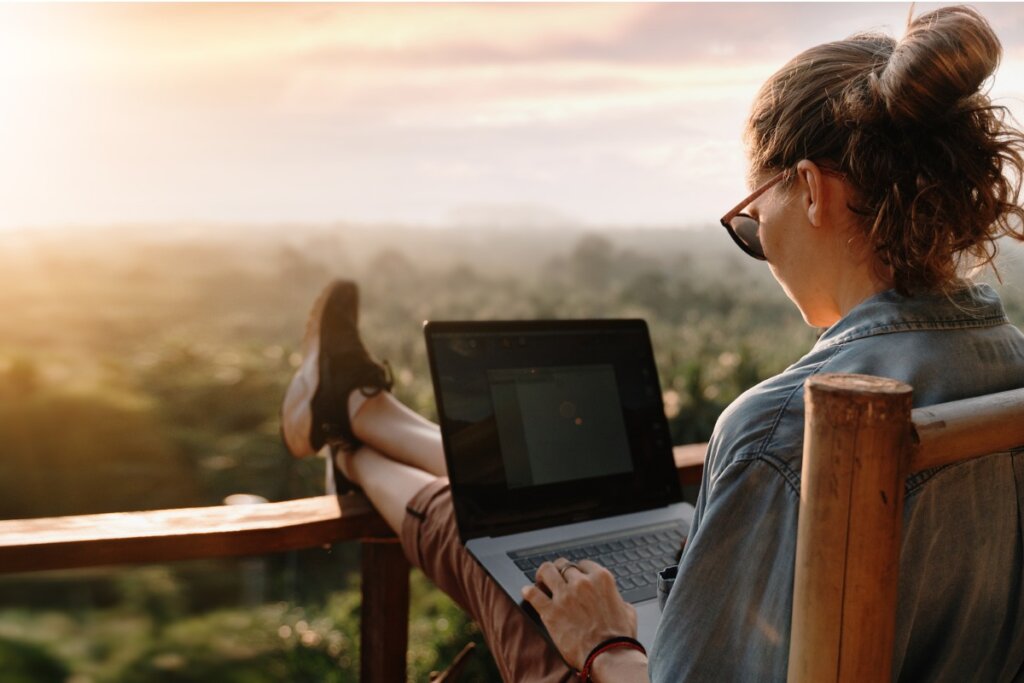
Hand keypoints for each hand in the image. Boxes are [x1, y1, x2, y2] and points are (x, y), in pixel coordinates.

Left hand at [521, 558, 637, 669]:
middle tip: (556, 577)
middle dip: (559, 571)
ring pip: (546, 571)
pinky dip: (528, 592)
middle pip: (564, 566)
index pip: (583, 564)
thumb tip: (615, 600)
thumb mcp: (627, 611)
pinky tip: (527, 592)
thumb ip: (617, 599)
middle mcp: (581, 582)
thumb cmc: (620, 637)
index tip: (573, 576)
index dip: (577, 570)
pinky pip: (533, 594)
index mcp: (601, 579)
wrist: (609, 656)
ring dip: (543, 575)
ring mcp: (564, 595)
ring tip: (541, 580)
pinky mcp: (550, 611)